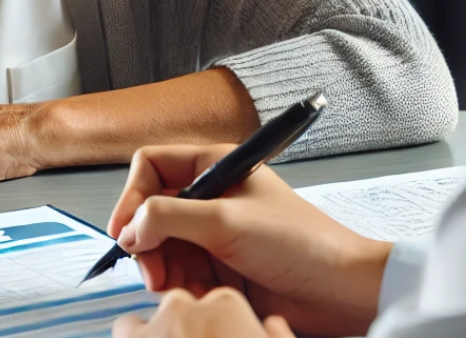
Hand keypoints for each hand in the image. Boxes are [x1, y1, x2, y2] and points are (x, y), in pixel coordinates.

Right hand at [106, 145, 390, 337]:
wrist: (342, 293)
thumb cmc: (299, 243)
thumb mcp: (226, 222)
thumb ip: (168, 216)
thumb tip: (128, 227)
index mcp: (212, 166)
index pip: (151, 166)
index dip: (132, 195)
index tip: (124, 231)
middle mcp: (210, 196)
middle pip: (153, 211)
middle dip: (148, 243)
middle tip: (152, 274)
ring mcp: (216, 233)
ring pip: (166, 247)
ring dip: (166, 271)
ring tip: (179, 291)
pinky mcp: (223, 267)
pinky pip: (185, 274)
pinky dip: (184, 288)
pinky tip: (200, 298)